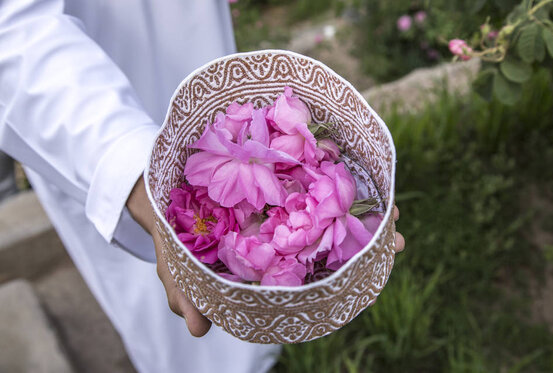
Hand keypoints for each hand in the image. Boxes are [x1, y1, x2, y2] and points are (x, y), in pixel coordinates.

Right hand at [127, 175, 404, 336]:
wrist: (154, 187)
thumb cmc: (172, 234)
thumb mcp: (176, 265)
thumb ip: (187, 292)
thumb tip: (198, 330)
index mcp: (260, 251)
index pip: (309, 262)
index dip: (343, 267)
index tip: (378, 268)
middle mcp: (272, 226)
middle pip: (326, 234)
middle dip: (363, 237)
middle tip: (398, 241)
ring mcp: (271, 197)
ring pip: (321, 200)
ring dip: (358, 204)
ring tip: (392, 210)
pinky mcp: (264, 165)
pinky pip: (301, 162)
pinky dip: (328, 161)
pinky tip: (351, 159)